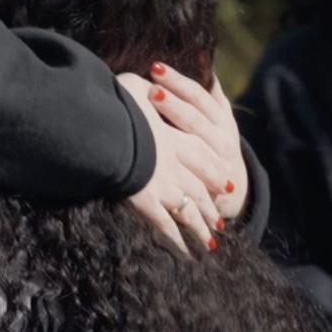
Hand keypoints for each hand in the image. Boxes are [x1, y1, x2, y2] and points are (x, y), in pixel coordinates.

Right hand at [118, 72, 229, 253]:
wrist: (107, 128)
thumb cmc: (116, 102)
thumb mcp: (134, 86)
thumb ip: (145, 87)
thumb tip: (149, 79)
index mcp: (175, 137)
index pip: (202, 156)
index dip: (213, 171)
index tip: (224, 184)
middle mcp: (176, 163)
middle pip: (200, 188)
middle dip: (211, 206)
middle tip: (220, 220)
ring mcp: (163, 185)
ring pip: (189, 211)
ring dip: (200, 227)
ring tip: (209, 242)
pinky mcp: (147, 202)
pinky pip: (165, 227)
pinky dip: (175, 241)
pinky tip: (183, 252)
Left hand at [141, 62, 247, 221]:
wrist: (227, 189)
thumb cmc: (214, 143)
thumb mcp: (218, 118)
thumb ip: (210, 90)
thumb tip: (202, 52)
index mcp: (223, 122)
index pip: (199, 97)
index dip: (178, 82)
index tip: (155, 68)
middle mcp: (221, 142)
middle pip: (194, 119)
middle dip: (171, 103)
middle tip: (150, 89)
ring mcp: (213, 166)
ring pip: (190, 146)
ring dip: (168, 130)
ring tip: (146, 114)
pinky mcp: (202, 188)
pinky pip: (184, 175)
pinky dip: (167, 164)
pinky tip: (146, 154)